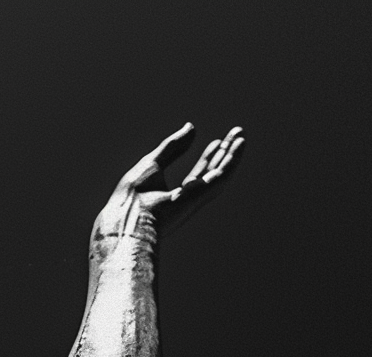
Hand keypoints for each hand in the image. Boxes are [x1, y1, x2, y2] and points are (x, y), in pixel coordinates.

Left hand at [94, 123, 244, 240]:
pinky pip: (221, 176)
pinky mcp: (200, 195)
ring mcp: (195, 199)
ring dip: (231, 154)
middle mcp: (188, 199)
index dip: (208, 158)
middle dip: (224, 154)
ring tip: (241, 136)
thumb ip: (172, 147)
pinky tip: (238, 145)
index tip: (217, 142)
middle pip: (212, 173)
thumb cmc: (132, 196)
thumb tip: (191, 127)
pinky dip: (231, 160)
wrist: (130, 214)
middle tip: (236, 134)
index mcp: (175, 196)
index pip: (197, 175)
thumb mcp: (152, 164)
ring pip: (219, 173)